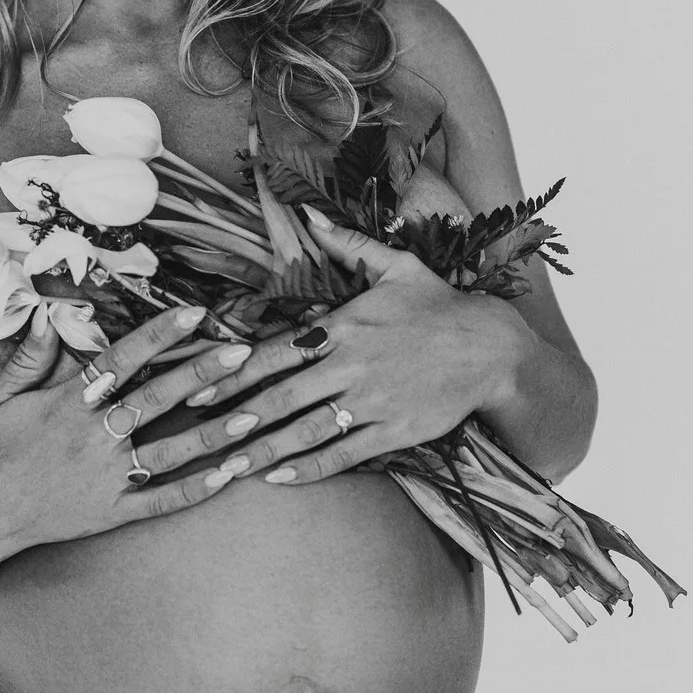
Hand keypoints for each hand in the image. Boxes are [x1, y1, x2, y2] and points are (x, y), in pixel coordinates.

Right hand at [0, 303, 280, 559]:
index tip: (194, 312)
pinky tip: (229, 476)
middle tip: (243, 351)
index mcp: (69, 404)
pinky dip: (196, 490)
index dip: (160, 334)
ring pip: (170, 452)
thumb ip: (29, 356)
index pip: (123, 359)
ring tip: (253, 413)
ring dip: (212, 433)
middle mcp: (93, 438)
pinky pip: (161, 501)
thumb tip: (47, 313)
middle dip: (202, 374)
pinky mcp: (112, 512)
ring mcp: (106, 478)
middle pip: (157, 399)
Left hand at [172, 208, 533, 489]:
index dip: (235, 372)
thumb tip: (310, 216)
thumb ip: (347, 245)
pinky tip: (282, 477)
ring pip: (308, 430)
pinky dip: (311, 467)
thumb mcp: (395, 266)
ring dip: (265, 450)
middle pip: (282, 396)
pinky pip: (345, 453)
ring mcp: (373, 401)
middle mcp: (353, 365)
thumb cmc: (439, 305)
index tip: (201, 386)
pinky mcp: (395, 430)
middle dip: (238, 418)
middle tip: (201, 437)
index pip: (277, 352)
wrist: (492, 347)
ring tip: (231, 466)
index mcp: (345, 325)